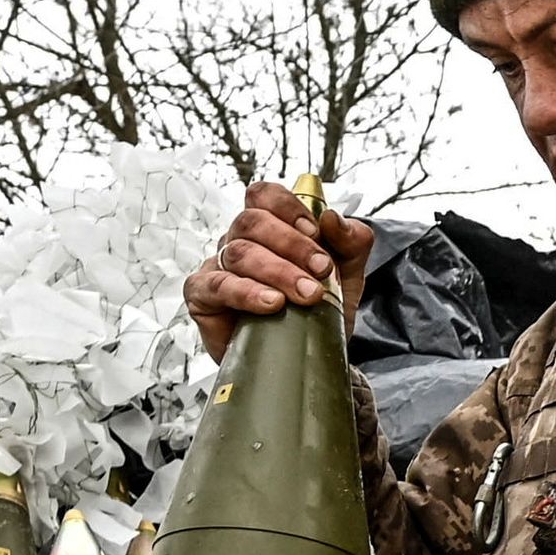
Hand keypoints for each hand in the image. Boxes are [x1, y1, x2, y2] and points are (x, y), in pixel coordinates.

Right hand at [181, 182, 376, 361]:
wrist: (309, 359)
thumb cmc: (319, 310)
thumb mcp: (348, 274)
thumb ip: (351, 242)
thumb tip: (332, 218)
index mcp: (269, 227)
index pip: (263, 195)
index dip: (287, 207)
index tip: (316, 231)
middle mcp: (239, 241)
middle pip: (251, 222)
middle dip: (292, 245)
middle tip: (322, 270)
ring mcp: (218, 267)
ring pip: (239, 253)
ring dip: (278, 271)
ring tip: (307, 294)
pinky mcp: (203, 297)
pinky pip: (217, 286)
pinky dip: (246, 293)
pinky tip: (271, 304)